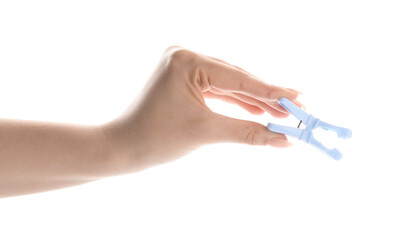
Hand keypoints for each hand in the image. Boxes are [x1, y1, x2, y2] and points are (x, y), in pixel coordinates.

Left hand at [102, 46, 300, 172]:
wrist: (121, 147)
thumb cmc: (155, 138)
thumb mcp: (206, 132)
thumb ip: (248, 132)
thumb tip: (283, 139)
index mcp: (187, 61)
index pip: (238, 78)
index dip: (271, 91)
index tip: (298, 99)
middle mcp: (185, 56)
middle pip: (236, 78)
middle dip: (265, 96)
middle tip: (296, 108)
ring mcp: (184, 66)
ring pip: (228, 84)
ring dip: (253, 99)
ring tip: (282, 111)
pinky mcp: (184, 78)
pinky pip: (217, 89)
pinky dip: (235, 101)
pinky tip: (257, 110)